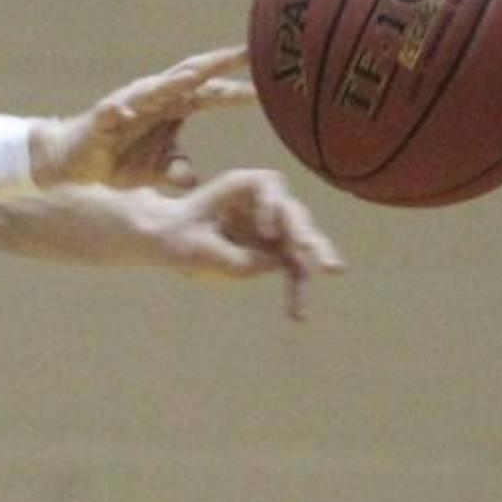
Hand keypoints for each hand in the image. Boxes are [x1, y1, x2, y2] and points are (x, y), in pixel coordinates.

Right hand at [32, 46, 254, 189]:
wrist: (73, 163)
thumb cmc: (118, 162)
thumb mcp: (156, 171)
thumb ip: (177, 171)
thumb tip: (196, 182)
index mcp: (172, 107)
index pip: (211, 93)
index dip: (237, 88)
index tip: (269, 84)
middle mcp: (154, 99)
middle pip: (190, 76)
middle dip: (217, 64)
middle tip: (248, 52)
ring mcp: (127, 104)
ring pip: (154, 88)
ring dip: (173, 81)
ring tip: (195, 75)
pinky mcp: (100, 119)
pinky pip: (110, 111)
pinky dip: (118, 109)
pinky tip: (124, 110)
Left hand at [155, 167, 345, 319]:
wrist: (167, 241)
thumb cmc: (174, 234)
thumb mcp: (195, 247)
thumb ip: (234, 255)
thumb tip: (275, 264)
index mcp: (239, 187)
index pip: (268, 185)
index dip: (272, 205)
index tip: (266, 231)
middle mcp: (263, 203)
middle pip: (291, 213)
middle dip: (303, 230)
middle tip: (308, 247)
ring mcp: (273, 227)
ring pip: (301, 242)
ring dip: (315, 259)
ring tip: (334, 270)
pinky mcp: (275, 251)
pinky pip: (293, 269)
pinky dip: (296, 291)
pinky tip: (299, 316)